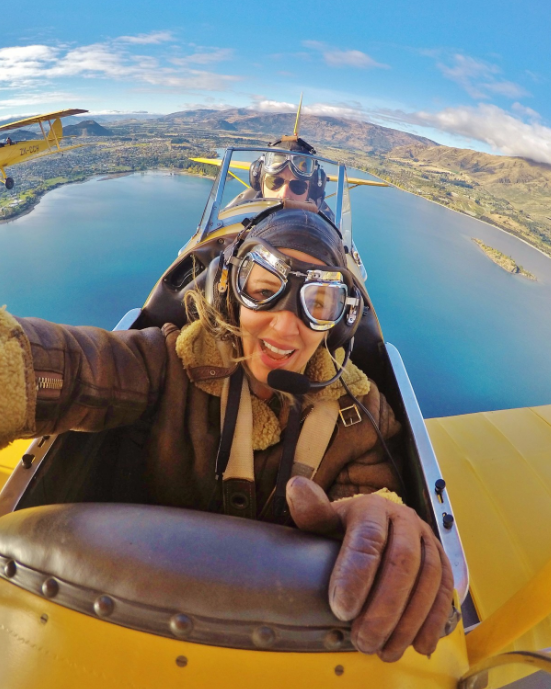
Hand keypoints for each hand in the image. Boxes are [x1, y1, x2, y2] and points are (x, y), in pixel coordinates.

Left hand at [286, 476, 453, 661]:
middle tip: (364, 640)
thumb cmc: (342, 528)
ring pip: (428, 578)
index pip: (369, 538)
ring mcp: (426, 538)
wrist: (372, 526)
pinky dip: (433, 620)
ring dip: (410, 620)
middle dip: (385, 607)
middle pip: (403, 561)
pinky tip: (419, 644)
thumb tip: (296, 487)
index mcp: (372, 507)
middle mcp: (404, 519)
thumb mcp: (323, 520)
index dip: (356, 575)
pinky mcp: (441, 559)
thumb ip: (311, 511)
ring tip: (386, 650)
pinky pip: (445, 589)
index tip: (340, 609)